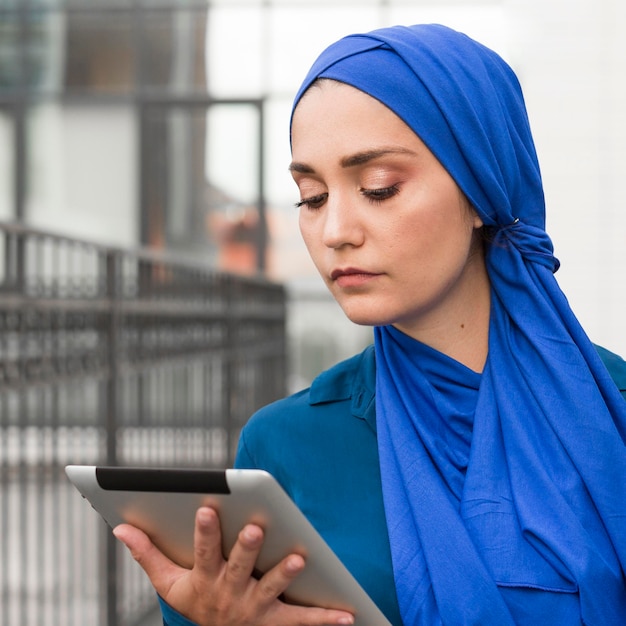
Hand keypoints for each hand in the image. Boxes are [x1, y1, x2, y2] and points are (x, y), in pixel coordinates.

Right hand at [113, 506, 354, 625]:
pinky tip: (349, 612)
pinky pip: (303, 620)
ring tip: (300, 558)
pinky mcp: (277, 621)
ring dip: (284, 574)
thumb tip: (120, 527)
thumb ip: (146, 554)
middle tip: (254, 528)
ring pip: (270, 589)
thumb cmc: (195, 603)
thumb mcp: (168, 584)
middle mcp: (229, 594)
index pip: (202, 552)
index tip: (205, 506)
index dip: (203, 532)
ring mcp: (255, 608)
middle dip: (245, 548)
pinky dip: (326, 617)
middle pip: (238, 568)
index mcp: (204, 580)